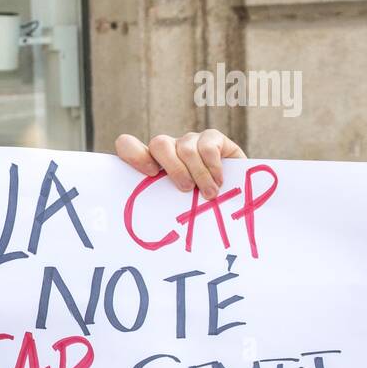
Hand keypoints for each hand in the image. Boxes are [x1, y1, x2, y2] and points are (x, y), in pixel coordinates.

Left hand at [114, 130, 245, 199]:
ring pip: (185, 149)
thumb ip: (163, 207)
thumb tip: (153, 229)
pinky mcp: (212, 138)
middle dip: (173, 168)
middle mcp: (169, 148)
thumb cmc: (199, 207)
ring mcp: (190, 140)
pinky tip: (219, 181)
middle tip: (186, 189)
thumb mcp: (177, 207)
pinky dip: (213, 167)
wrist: (237, 198)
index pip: (128, 146)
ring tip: (209, 194)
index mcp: (152, 163)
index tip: (150, 174)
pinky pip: (207, 146)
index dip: (134, 154)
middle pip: (159, 144)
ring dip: (199, 174)